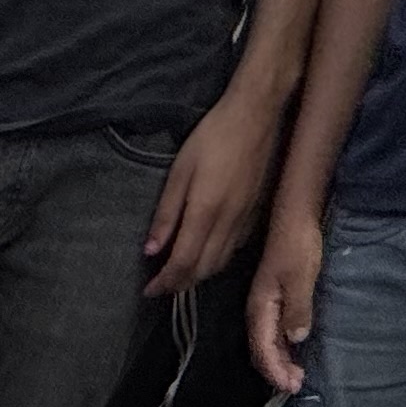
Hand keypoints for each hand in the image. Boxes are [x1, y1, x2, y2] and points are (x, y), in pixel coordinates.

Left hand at [145, 97, 279, 297]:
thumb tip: (151, 250)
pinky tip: (207, 256)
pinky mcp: (257, 215)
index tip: (148, 291)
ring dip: (198, 276)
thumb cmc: (213, 136)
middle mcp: (228, 223)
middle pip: (202, 270)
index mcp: (206, 212)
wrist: (257, 115)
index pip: (183, 262)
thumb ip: (166, 213)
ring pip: (220, 263)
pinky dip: (217, 261)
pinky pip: (235, 250)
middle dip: (180, 284)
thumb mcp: (181, 170)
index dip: (165, 282)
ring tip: (180, 277)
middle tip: (161, 287)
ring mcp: (246, 220)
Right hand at [248, 216, 324, 395]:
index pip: (263, 349)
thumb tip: (295, 339)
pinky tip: (293, 352)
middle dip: (276, 371)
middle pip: (262, 350)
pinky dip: (283, 348)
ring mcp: (266, 305)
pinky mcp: (275, 299)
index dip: (276, 370)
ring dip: (280, 362)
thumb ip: (297, 310)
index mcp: (261, 307)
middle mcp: (259, 310)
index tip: (292, 386)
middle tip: (296, 387)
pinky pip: (274, 332)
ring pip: (267, 343)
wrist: (295, 216)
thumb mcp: (301, 278)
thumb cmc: (298, 244)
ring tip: (296, 377)